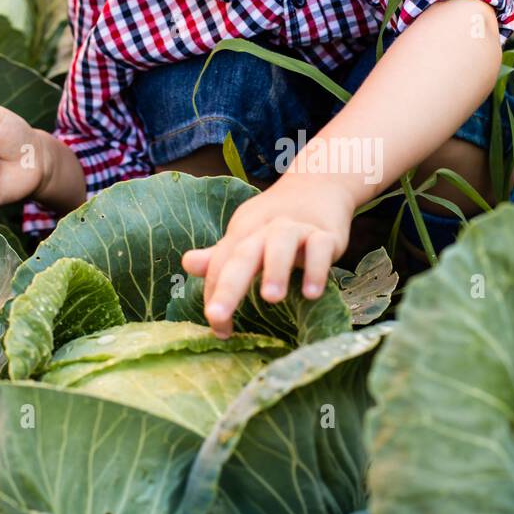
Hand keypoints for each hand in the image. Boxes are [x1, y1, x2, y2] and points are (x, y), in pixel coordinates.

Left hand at [182, 174, 353, 338]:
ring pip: (281, 243)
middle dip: (228, 286)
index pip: (221, 264)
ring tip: (271, 299)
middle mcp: (266, 228)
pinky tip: (312, 293)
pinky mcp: (326, 233)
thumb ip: (221, 255)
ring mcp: (297, 228)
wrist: (320, 184)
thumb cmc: (279, 220)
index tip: (218, 328)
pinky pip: (320, 248)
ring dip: (275, 269)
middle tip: (216, 316)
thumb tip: (187, 264)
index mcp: (243, 232)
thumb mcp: (248, 234)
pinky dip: (316, 269)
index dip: (214, 295)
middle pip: (243, 254)